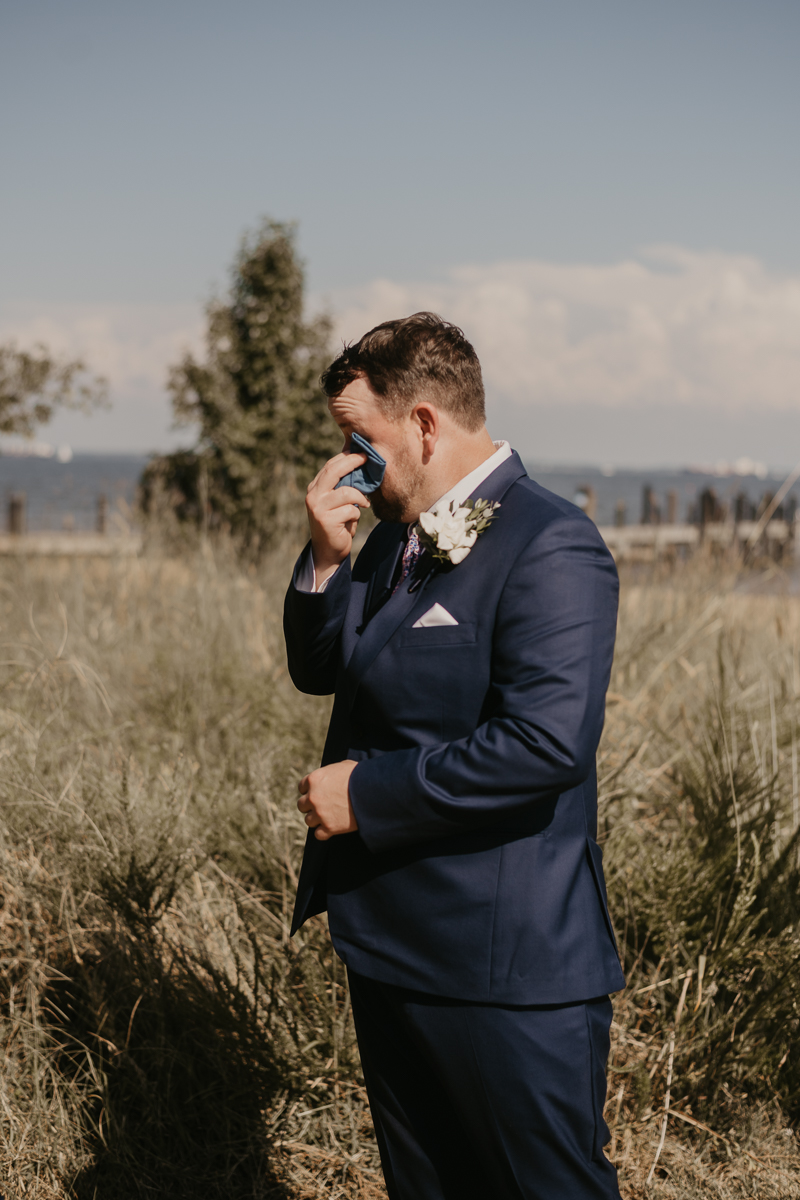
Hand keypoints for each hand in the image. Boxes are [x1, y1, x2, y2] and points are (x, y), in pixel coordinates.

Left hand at [297, 760, 358, 840]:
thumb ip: (330, 772)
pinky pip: (318, 834)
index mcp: (314, 779)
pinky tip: (333, 827)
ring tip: (329, 816)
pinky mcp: (329, 828)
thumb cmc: (360, 776)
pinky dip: (324, 832)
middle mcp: (313, 797)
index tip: (318, 793)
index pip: (302, 787)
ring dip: (317, 819)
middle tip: (323, 805)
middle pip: (302, 805)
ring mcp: (320, 813)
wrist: (373, 791)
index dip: (310, 790)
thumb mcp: (343, 766)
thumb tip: (330, 776)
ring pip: (308, 820)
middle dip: (311, 805)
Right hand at [306, 451, 370, 586]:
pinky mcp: (325, 520)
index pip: (330, 466)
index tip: (362, 452)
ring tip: (364, 504)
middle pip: (334, 471)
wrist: (328, 551)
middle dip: (352, 462)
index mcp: (315, 488)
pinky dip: (356, 515)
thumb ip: (343, 487)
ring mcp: (318, 508)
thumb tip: (360, 466)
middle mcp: (313, 495)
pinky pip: (350, 510)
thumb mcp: (338, 502)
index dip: (346, 457)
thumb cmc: (338, 524)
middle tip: (367, 458)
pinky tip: (352, 520)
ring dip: (360, 497)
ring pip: (347, 492)